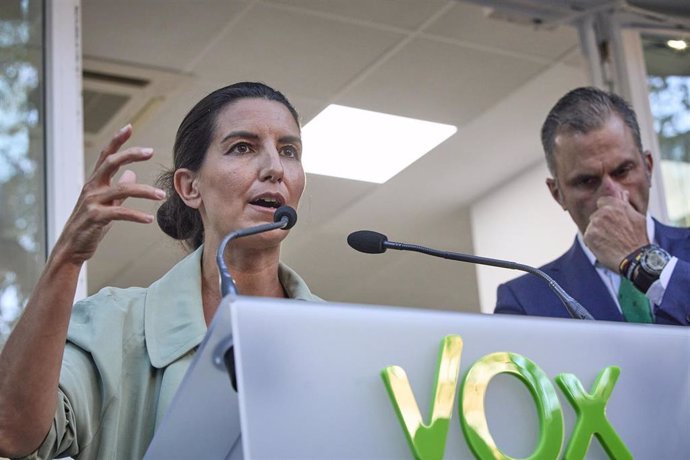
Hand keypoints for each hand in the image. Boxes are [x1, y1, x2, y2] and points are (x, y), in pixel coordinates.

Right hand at [52, 125, 165, 265]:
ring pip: (121, 189)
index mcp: (95, 182)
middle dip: (130, 154)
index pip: (105, 155)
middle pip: (110, 163)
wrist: (72, 246)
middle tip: (150, 151)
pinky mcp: (95, 218)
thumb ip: (119, 188)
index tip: (129, 127)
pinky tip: (149, 219)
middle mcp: (92, 187)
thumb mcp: (106, 202)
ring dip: (144, 191)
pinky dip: (136, 215)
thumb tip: (132, 173)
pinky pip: (119, 213)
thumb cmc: (90, 224)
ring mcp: (92, 202)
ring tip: (162, 195)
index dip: (117, 140)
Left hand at [583, 190, 648, 271]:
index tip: (611, 219)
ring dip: (597, 232)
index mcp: (616, 205)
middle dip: (601, 223)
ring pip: (592, 226)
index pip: (602, 201)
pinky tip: (605, 246)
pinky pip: (588, 236)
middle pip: (596, 215)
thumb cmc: (638, 239)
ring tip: (611, 241)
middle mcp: (604, 212)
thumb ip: (626, 204)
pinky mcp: (589, 235)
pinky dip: (594, 242)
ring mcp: (595, 224)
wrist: (635, 258)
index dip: (606, 210)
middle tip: (613, 234)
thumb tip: (623, 193)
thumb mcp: (637, 217)